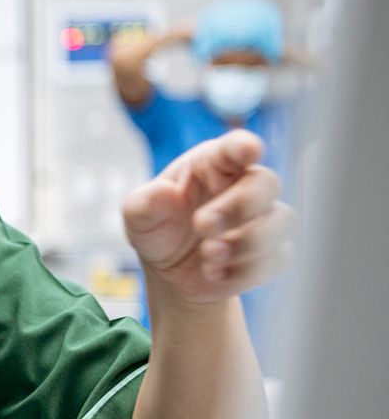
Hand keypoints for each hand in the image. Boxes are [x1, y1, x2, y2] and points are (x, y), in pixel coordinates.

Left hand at [122, 130, 293, 303]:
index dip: (244, 146)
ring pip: (280, 220)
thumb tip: (163, 193)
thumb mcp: (138, 215)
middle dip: (239, 206)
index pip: (235, 147)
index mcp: (212, 164)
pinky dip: (246, 269)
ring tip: (208, 256)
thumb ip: (144, 203)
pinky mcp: (271, 252)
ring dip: (246, 242)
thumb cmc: (157, 229)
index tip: (248, 150)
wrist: (170, 271)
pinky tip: (215, 273)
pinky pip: (276, 257)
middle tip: (202, 225)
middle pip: (266, 183)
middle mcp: (242, 185)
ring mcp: (261, 218)